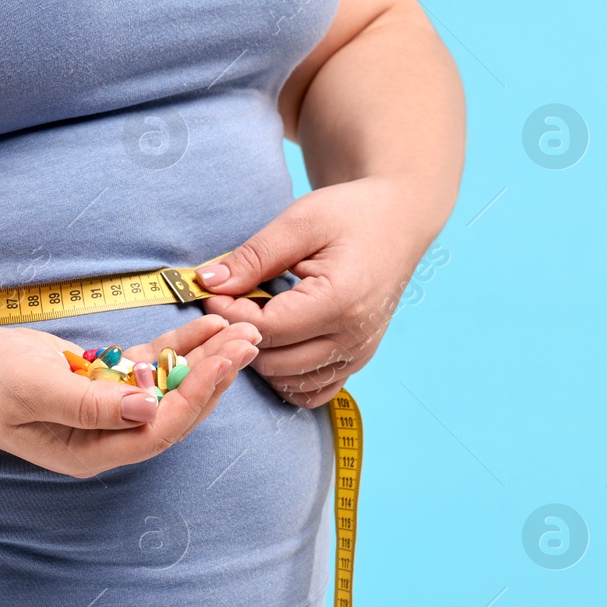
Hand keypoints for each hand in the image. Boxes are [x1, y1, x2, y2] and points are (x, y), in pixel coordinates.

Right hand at [0, 314, 262, 477]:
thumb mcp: (33, 391)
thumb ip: (91, 404)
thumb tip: (149, 407)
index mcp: (91, 453)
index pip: (157, 430)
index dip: (193, 397)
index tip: (223, 362)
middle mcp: (107, 438)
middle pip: (174, 411)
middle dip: (213, 378)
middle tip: (249, 340)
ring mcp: (107, 411)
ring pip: (169, 387)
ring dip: (204, 360)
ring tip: (241, 330)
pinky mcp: (103, 382)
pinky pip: (150, 366)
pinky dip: (178, 347)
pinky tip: (206, 325)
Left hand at [193, 177, 438, 407]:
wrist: (397, 222)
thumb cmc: (351, 216)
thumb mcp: (299, 223)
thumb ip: (254, 257)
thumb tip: (209, 283)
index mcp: (340, 302)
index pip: (267, 328)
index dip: (230, 315)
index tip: (213, 293)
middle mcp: (353, 338)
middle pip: (273, 360)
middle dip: (241, 336)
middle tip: (228, 305)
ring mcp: (358, 355)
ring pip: (288, 380)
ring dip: (260, 356)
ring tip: (253, 318)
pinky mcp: (357, 361)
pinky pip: (311, 391)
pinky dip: (285, 376)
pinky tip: (275, 343)